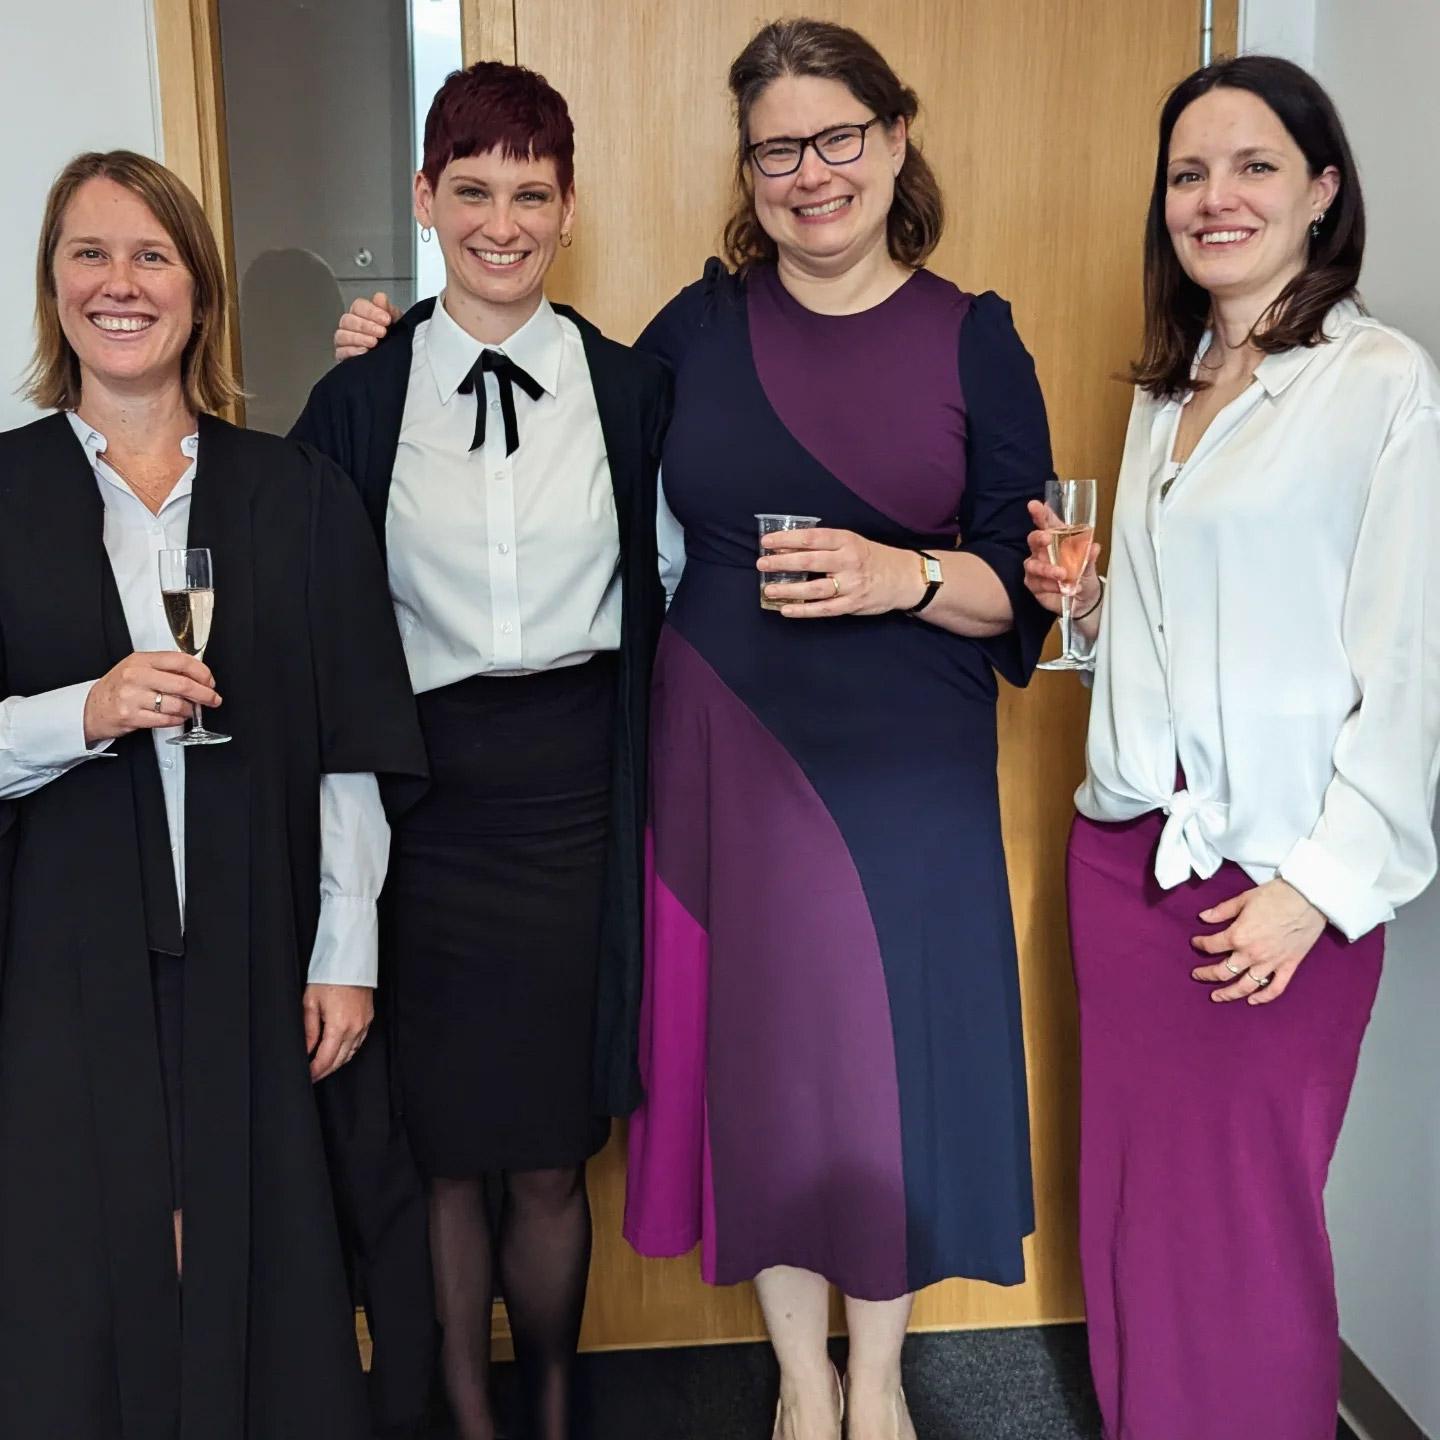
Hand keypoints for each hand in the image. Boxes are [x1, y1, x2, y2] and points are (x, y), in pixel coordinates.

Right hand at [84, 652, 220, 743]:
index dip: (202, 672)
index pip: (180, 661)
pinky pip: (166, 719)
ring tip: (191, 709)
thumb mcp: (137, 668)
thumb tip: (197, 675)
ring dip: (191, 709)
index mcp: (141, 660)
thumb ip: (164, 668)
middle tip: (212, 698)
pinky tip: (178, 717)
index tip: (210, 681)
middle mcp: (136, 676)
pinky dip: (178, 720)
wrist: (91, 708)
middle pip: (183, 684)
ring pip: (177, 704)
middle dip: (204, 694)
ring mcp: (133, 697)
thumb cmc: (118, 687)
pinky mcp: (132, 716)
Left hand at [303, 983, 373, 1080]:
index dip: (316, 1071)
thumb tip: (306, 1051)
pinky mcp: (368, 1018)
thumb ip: (309, 1031)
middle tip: (313, 1076)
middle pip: (340, 1060)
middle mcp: (355, 1028)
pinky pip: (359, 1042)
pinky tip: (339, 1052)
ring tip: (324, 1066)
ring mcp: (364, 1024)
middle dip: (325, 1070)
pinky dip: (348, 1051)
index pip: (326, 1059)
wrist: (349, 961)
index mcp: (339, 1026)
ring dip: (337, 1062)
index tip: (308, 1076)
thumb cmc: (329, 977)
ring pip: (351, 1053)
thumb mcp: (310, 1004)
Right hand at [334, 291, 399, 360]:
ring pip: (342, 335)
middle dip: (366, 326)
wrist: (396, 355)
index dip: (372, 311)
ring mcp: (344, 340)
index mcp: (361, 313)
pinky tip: (364, 351)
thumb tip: (381, 298)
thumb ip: (388, 309)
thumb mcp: (395, 321)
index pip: (358, 306)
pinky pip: (340, 351)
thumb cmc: (392, 336)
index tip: (386, 319)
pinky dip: (351, 351)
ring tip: (374, 342)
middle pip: (348, 320)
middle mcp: (350, 325)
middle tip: (382, 332)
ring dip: (358, 338)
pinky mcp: (343, 355)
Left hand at [757, 528, 925, 617]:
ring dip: (788, 589)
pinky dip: (803, 611)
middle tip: (762, 564)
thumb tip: (786, 547)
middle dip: (782, 563)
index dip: (786, 540)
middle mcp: (848, 561)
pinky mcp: (852, 604)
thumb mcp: (851, 542)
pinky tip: (786, 609)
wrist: (903, 577)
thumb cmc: (870, 557)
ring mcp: (851, 585)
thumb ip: (824, 544)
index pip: (811, 538)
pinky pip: (824, 609)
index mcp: (846, 541)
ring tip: (768, 589)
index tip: (766, 543)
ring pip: (814, 588)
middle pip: (810, 561)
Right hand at [1023, 499, 1101, 618]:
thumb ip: (1089, 556)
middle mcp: (1042, 551)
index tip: (1035, 505)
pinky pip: (1038, 583)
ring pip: (1033, 564)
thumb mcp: (1089, 565)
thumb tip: (1094, 546)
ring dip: (1047, 568)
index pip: (1046, 523)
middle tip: (1047, 538)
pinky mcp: (1034, 584)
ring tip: (1063, 574)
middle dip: (1038, 537)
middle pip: (1033, 539)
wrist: (1083, 601)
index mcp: (1056, 540)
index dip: (1039, 513)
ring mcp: (1036, 567)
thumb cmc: (1083, 576)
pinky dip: (1051, 585)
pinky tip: (1065, 589)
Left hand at [1189, 879, 1327, 1004]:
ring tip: (1216, 996)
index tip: (1196, 942)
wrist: (1309, 898)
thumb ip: (1222, 911)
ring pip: (1245, 986)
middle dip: (1206, 974)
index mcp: (1238, 936)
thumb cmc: (1276, 896)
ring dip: (1228, 994)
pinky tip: (1252, 1001)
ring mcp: (1271, 963)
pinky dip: (1263, 997)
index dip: (1200, 944)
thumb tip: (1203, 917)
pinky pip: (1275, 988)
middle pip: (1223, 972)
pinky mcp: (1288, 966)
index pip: (1211, 946)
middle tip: (1196, 975)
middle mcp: (1252, 954)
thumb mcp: (1244, 899)